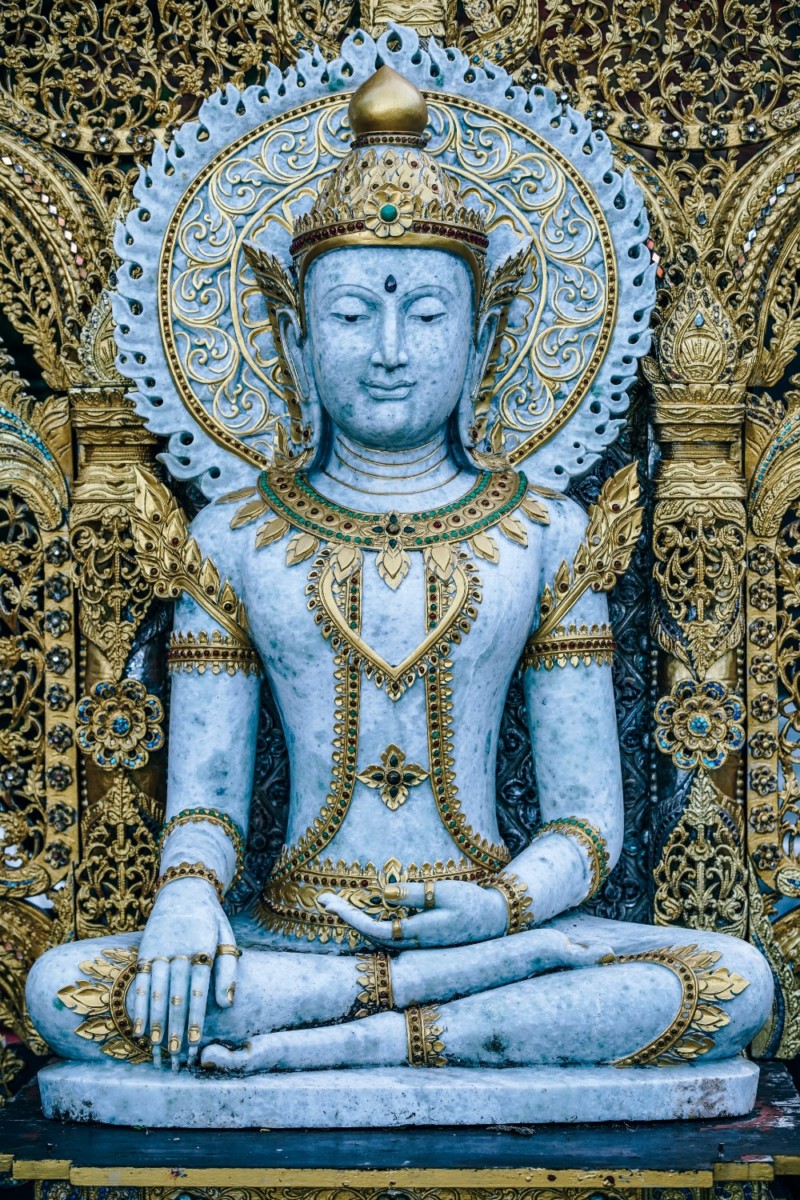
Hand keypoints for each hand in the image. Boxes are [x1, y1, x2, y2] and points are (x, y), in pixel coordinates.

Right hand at [131, 877, 238, 1069]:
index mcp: (204, 947)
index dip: (196, 1017)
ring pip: (157, 991)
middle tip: (174, 1056)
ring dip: (156, 1021)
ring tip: (156, 1047)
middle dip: (175, 1027)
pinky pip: (141, 981)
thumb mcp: (227, 937)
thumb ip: (229, 970)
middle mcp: (180, 949)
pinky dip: (140, 1005)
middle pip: (177, 995)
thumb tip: (226, 1004)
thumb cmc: (211, 919)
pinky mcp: (146, 949)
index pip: (199, 990)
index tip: (194, 1042)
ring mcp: (160, 949)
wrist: (184, 887)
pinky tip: (139, 1027)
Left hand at [319, 880, 507, 948]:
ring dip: (354, 920)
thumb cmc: (472, 903)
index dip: (350, 917)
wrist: (497, 920)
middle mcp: (413, 943)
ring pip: (376, 936)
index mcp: (417, 933)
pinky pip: (386, 933)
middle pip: (368, 935)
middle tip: (322, 899)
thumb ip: (413, 894)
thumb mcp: (445, 893)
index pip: (373, 929)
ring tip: (334, 902)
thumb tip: (383, 892)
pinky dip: (368, 922)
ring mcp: (416, 942)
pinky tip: (360, 911)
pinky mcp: (420, 937)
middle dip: (345, 917)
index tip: (330, 903)